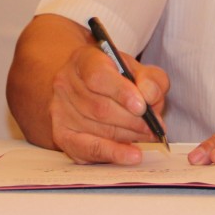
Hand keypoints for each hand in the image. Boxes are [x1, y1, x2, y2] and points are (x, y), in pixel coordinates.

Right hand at [49, 43, 168, 165]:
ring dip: (129, 136)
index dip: (121, 92)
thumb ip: (151, 79)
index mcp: (84, 59)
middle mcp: (66, 82)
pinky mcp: (61, 134)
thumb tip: (149, 96)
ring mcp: (60, 109)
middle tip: (155, 128)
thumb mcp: (138, 71)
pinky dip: (113, 153)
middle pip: (99, 107)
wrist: (87, 90)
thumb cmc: (116, 79)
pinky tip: (132, 155)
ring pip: (97, 129)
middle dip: (133, 121)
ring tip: (148, 136)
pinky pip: (88, 148)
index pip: (97, 76)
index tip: (142, 106)